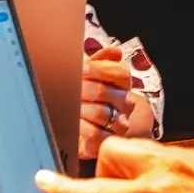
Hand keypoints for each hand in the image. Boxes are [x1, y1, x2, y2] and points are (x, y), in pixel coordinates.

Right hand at [36, 136, 193, 192]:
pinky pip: (167, 159)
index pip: (95, 191)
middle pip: (111, 154)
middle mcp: (169, 171)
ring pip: (139, 154)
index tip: (45, 181)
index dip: (65, 189)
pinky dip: (160, 176)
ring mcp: (189, 159)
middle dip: (106, 176)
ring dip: (133, 176)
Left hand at [79, 46, 136, 160]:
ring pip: (102, 113)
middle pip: (106, 91)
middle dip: (83, 89)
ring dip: (80, 108)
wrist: (88, 125)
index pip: (120, 72)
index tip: (80, 68)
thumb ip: (99, 61)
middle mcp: (125, 102)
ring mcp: (120, 123)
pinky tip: (73, 122)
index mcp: (122, 83)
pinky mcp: (109, 141)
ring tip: (67, 105)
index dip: (99, 69)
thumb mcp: (91, 74)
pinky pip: (98, 135)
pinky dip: (83, 128)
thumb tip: (115, 51)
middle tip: (69, 88)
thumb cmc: (88, 95)